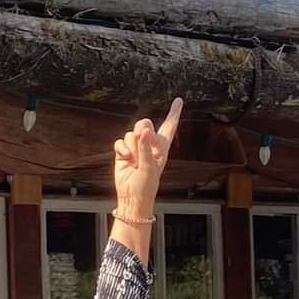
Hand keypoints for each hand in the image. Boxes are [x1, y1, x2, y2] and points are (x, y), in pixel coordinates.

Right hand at [113, 98, 182, 214]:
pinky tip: (125, 159)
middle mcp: (149, 145)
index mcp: (162, 148)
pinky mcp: (123, 152)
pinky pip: (120, 141)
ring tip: (135, 162)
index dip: (174, 112)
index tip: (179, 100)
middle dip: (142, 132)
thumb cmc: (146, 186)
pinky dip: (122, 150)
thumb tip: (143, 130)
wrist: (131, 197)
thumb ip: (146, 148)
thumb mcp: (149, 167)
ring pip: (131, 134)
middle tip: (142, 145)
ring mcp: (135, 148)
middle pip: (145, 124)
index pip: (170, 126)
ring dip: (132, 148)